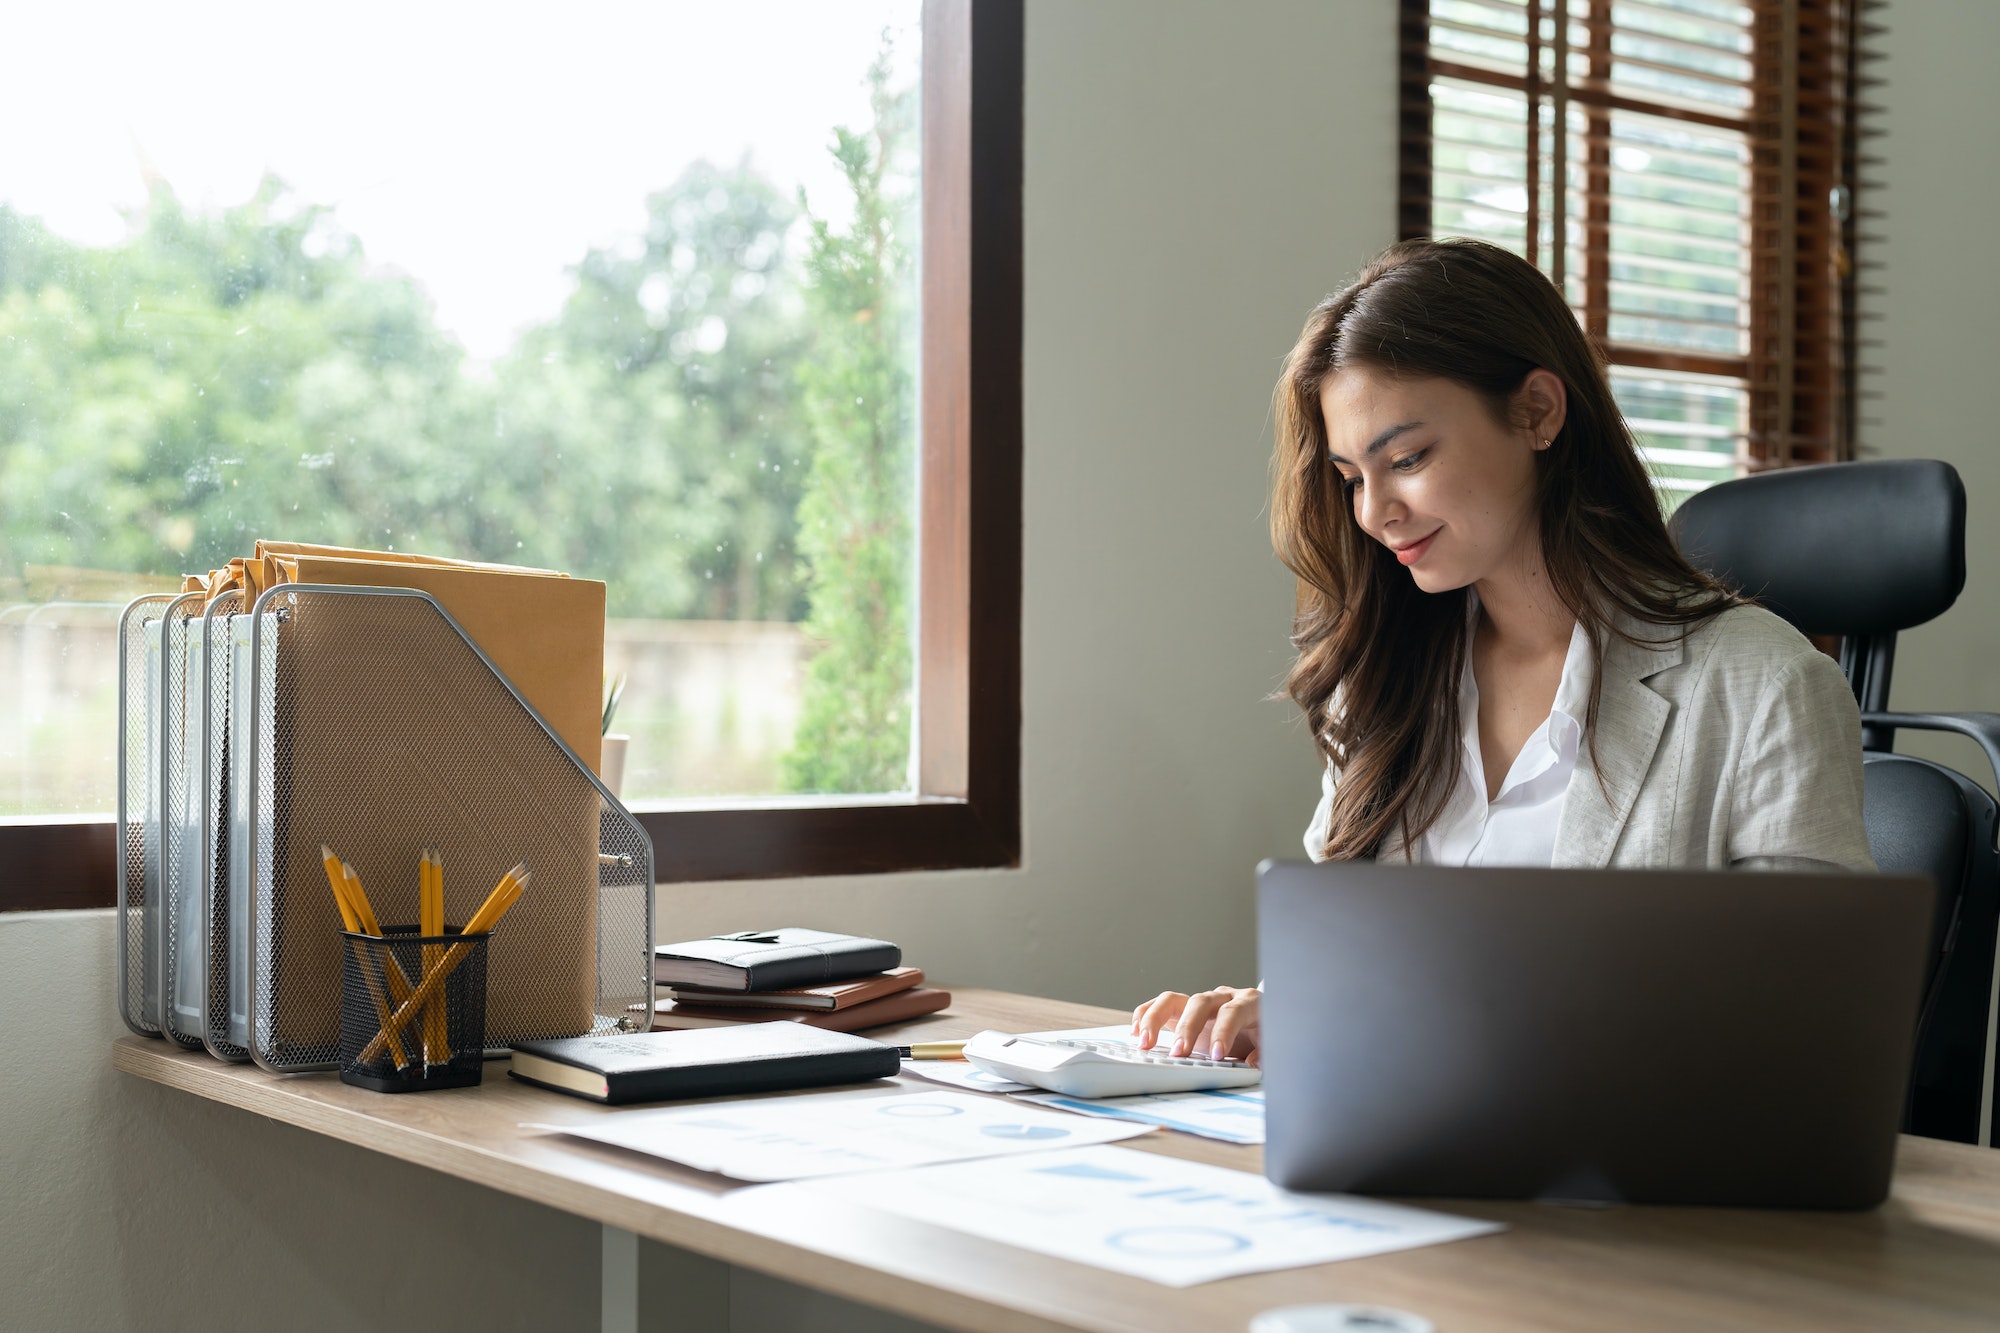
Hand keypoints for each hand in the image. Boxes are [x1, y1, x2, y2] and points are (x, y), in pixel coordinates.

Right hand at [1130, 986, 1260, 1065]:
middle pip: (1199, 1002)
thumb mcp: (1273, 1043)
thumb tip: (1252, 1064)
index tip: (1216, 1055)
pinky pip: (1160, 1006)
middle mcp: (1222, 996)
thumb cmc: (1266, 1031)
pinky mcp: (1184, 1009)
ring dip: (1156, 1020)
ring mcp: (1200, 1001)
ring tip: (1144, 1043)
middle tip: (1178, 1054)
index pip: (1232, 1012)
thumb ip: (1265, 1053)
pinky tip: (1136, 1033)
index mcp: (1248, 1002)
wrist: (1263, 1019)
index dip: (1224, 1032)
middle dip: (1186, 1029)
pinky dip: (1146, 1016)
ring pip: (1173, 999)